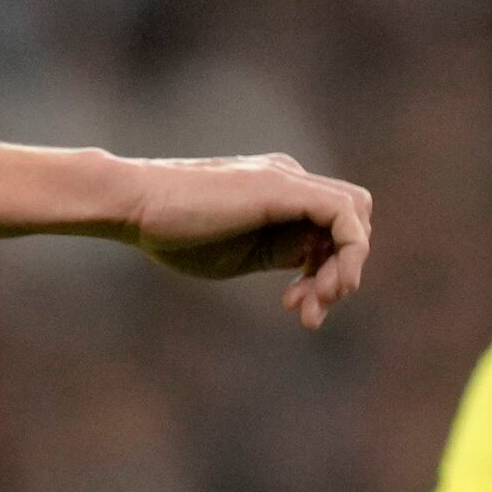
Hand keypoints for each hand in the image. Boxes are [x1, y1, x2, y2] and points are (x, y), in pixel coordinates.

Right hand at [123, 154, 372, 326]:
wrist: (136, 206)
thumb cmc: (172, 233)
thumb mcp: (238, 253)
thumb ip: (278, 254)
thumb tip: (315, 269)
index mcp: (280, 194)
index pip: (330, 229)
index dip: (325, 272)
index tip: (292, 305)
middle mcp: (291, 179)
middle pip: (351, 221)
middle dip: (340, 272)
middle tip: (309, 311)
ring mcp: (289, 180)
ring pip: (356, 216)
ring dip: (346, 268)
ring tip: (315, 306)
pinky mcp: (284, 187)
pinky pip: (343, 214)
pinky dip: (347, 252)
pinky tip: (325, 287)